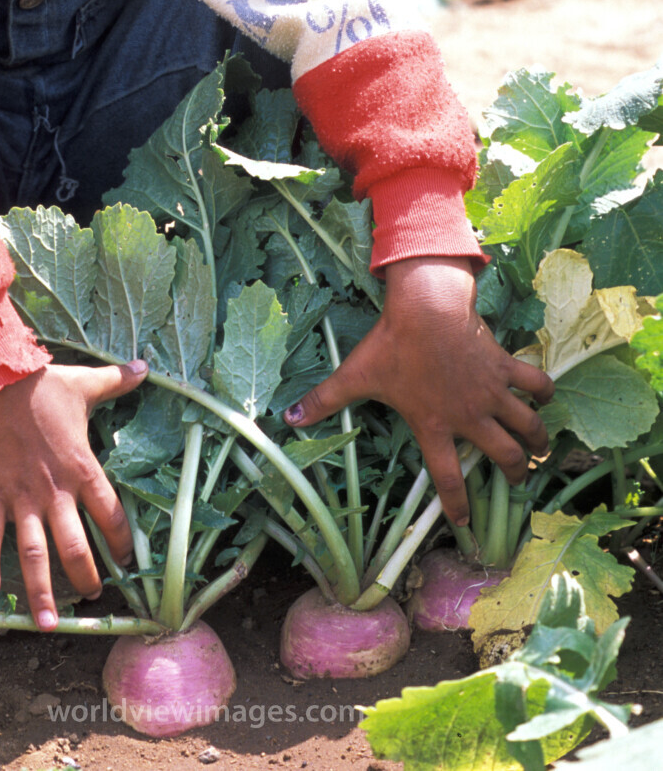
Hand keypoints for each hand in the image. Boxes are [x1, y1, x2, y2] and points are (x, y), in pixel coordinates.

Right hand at [0, 359, 146, 627]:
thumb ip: (118, 381)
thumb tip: (147, 366)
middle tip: (93, 599)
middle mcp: (55, 490)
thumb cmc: (42, 383)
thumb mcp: (86, 382)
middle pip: (76, 545)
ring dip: (41, 590)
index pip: (111, 515)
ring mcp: (21, 495)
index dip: (121, 542)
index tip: (127, 562)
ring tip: (48, 624)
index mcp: (83, 467)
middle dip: (86, 577)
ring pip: (34, 552)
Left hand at [284, 257, 553, 527]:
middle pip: (503, 457)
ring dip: (537, 440)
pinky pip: (536, 383)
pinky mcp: (504, 366)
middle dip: (515, 472)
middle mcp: (469, 416)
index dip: (458, 506)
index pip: (449, 480)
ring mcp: (490, 391)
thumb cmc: (392, 344)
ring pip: (527, 426)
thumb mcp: (355, 375)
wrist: (426, 307)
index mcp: (433, 426)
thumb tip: (287, 418)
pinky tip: (544, 396)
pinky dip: (543, 391)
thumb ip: (323, 400)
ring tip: (539, 448)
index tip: (465, 523)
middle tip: (518, 477)